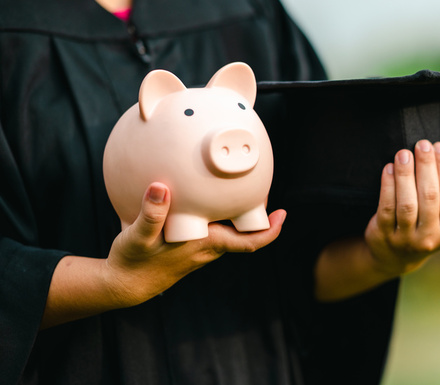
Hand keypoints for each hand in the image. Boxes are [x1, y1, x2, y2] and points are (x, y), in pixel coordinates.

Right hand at [105, 182, 284, 305]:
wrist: (124, 285)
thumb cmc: (133, 262)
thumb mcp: (138, 237)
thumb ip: (151, 213)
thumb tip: (160, 187)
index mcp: (206, 244)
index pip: (250, 242)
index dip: (270, 230)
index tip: (283, 215)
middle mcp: (209, 248)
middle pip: (245, 232)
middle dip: (258, 213)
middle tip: (263, 187)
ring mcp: (202, 248)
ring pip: (231, 231)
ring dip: (240, 213)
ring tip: (242, 188)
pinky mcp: (191, 246)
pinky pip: (215, 230)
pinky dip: (220, 215)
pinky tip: (209, 198)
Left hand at [364, 140, 439, 276]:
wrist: (395, 257)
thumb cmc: (421, 226)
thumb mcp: (439, 218)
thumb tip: (438, 151)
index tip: (439, 146)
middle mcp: (430, 237)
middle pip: (430, 197)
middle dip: (426, 167)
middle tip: (422, 144)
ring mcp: (406, 239)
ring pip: (407, 203)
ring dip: (405, 175)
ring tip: (403, 154)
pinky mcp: (384, 236)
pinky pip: (386, 208)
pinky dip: (388, 186)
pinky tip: (388, 168)